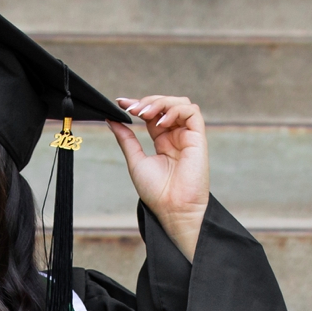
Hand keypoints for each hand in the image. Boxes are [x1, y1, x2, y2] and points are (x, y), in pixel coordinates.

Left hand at [108, 95, 207, 261]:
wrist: (172, 209)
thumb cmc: (156, 192)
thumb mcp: (135, 160)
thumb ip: (126, 138)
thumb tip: (113, 120)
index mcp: (163, 141)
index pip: (152, 114)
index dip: (138, 104)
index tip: (120, 102)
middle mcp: (176, 136)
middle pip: (166, 105)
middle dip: (148, 102)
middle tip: (132, 109)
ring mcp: (188, 136)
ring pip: (180, 104)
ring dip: (161, 103)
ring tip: (145, 114)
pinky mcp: (198, 138)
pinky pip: (192, 112)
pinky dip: (175, 111)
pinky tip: (161, 122)